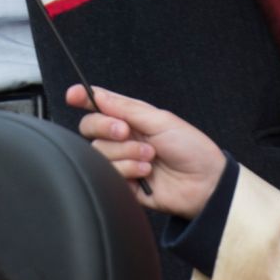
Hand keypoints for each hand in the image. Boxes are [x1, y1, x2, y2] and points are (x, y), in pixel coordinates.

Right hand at [68, 83, 227, 218]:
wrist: (205, 184)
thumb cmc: (190, 148)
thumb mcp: (159, 120)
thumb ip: (125, 108)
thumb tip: (97, 94)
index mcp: (131, 118)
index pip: (99, 105)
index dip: (83, 99)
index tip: (73, 96)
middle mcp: (123, 138)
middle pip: (90, 128)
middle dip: (105, 127)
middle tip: (125, 130)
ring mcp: (122, 160)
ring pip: (99, 152)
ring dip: (125, 152)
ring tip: (149, 157)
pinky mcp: (124, 183)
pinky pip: (110, 174)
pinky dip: (128, 170)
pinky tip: (146, 173)